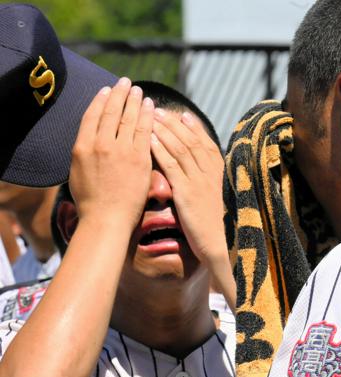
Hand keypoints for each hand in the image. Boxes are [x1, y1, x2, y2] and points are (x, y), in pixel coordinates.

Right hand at [69, 78, 153, 231]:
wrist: (107, 218)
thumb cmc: (91, 201)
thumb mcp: (77, 172)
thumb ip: (84, 152)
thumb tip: (89, 140)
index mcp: (82, 147)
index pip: (92, 116)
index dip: (100, 100)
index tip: (106, 90)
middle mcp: (100, 144)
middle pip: (111, 112)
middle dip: (119, 94)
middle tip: (125, 83)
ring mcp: (121, 150)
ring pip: (128, 118)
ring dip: (134, 101)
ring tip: (138, 90)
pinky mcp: (139, 158)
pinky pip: (144, 131)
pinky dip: (147, 116)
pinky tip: (150, 106)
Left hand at [151, 108, 225, 262]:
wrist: (219, 244)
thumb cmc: (216, 225)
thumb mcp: (216, 197)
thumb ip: (208, 180)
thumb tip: (198, 167)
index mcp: (219, 172)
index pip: (205, 142)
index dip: (193, 127)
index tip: (181, 114)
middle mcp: (210, 172)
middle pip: (190, 140)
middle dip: (174, 123)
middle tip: (159, 108)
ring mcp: (199, 181)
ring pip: (180, 148)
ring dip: (164, 130)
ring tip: (150, 116)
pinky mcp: (187, 192)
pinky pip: (171, 165)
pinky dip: (160, 149)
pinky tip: (148, 138)